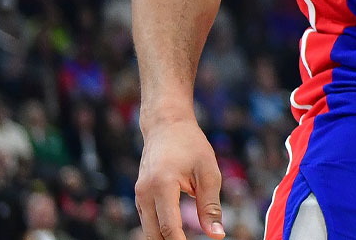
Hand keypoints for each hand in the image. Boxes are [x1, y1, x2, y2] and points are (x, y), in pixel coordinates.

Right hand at [135, 117, 223, 239]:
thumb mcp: (209, 172)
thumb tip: (217, 235)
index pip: (169, 228)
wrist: (166, 126)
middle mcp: (144, 193)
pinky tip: (176, 238)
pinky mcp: (140, 197)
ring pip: (148, 231)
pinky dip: (160, 232)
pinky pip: (148, 222)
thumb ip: (210, 206)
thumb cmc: (191, 145)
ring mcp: (139, 196)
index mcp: (162, 185)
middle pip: (153, 235)